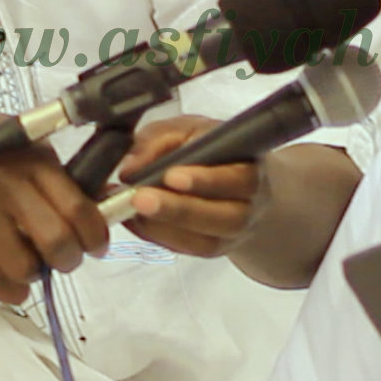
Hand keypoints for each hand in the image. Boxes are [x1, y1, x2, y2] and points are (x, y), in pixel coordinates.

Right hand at [0, 80, 108, 303]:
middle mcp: (10, 184)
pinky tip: (13, 284)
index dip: (95, 237)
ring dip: (35, 274)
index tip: (96, 246)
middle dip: (68, 260)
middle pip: (56, 242)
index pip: (80, 209)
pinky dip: (9, 289)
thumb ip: (59, 173)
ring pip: (23, 265)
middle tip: (63, 258)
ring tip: (31, 264)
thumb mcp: (25, 142)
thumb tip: (105, 202)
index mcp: (36, 160)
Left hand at [113, 115, 267, 258]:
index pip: (237, 178)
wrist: (229, 178)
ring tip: (132, 211)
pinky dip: (157, 237)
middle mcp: (249, 206)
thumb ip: (160, 141)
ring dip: (164, 228)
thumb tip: (129, 167)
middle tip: (140, 199)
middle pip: (224, 217)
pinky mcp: (212, 249)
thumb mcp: (187, 130)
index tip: (170, 176)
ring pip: (206, 241)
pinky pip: (187, 251)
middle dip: (179, 210)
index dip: (205, 180)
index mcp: (250, 168)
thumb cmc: (209, 147)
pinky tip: (134, 221)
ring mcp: (233, 233)